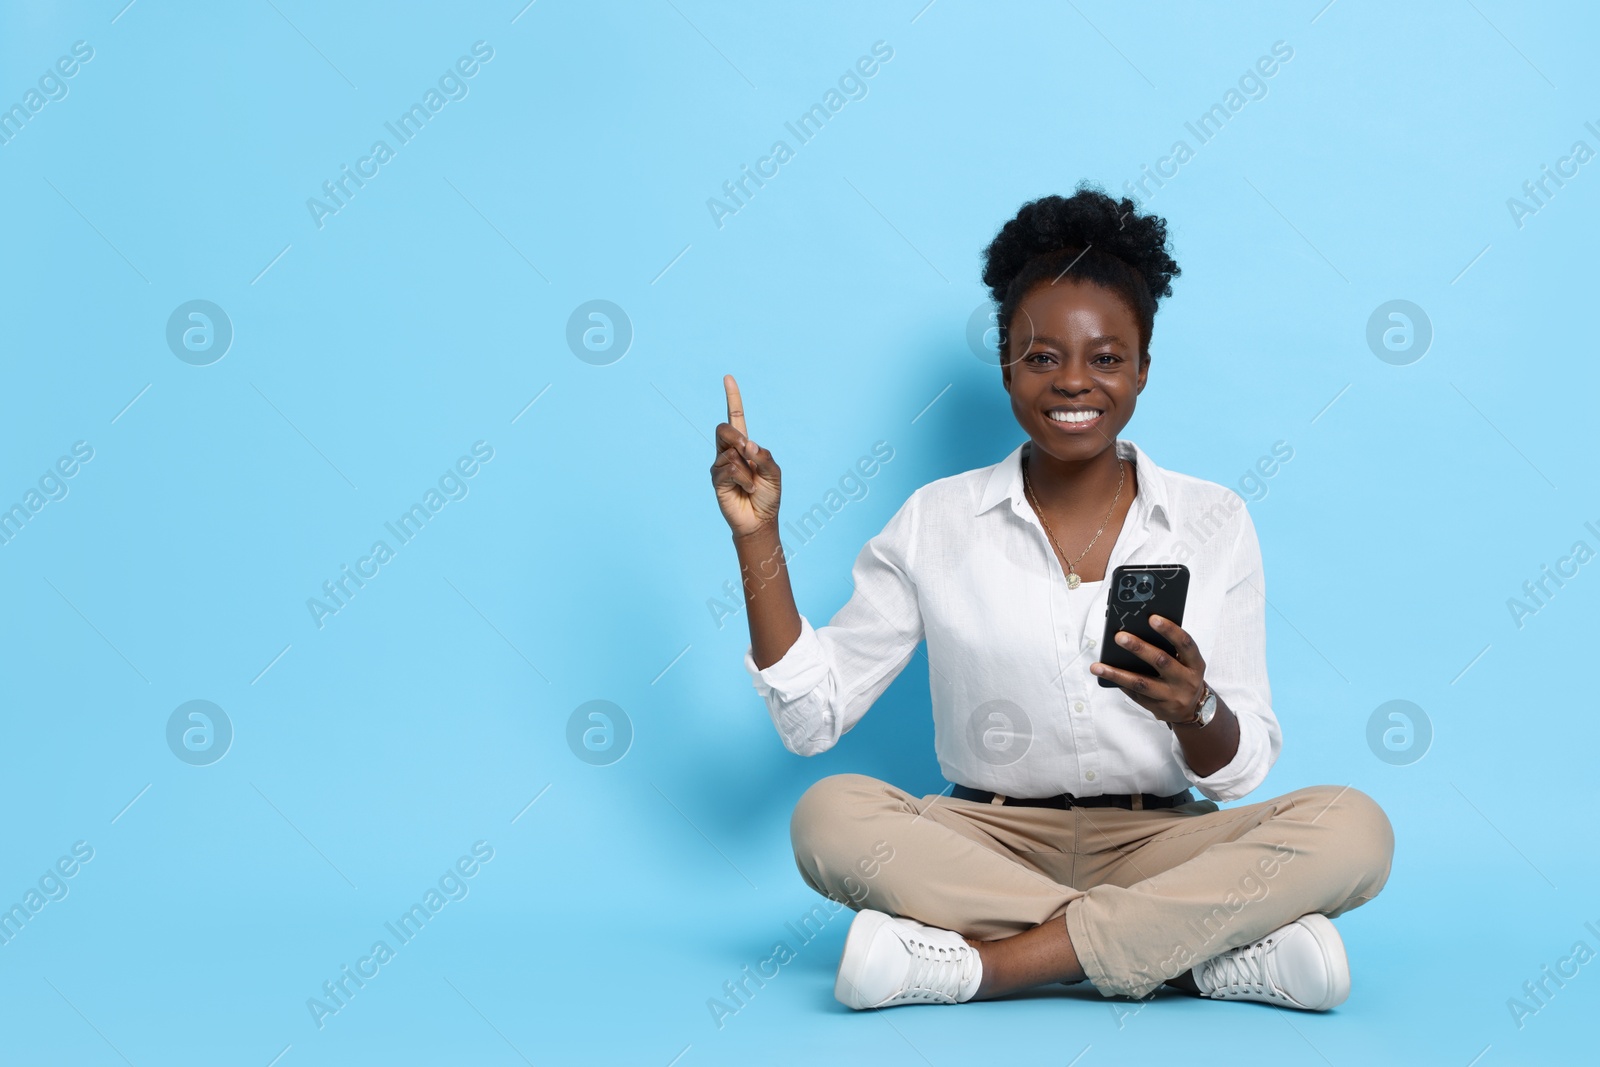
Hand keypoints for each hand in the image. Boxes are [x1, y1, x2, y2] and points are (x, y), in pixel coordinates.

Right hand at [711, 374, 781, 537]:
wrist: (760, 520)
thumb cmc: (768, 495)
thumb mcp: (774, 473)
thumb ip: (763, 456)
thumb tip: (747, 443)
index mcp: (745, 445)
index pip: (736, 417)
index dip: (732, 398)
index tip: (728, 378)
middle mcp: (729, 451)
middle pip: (724, 429)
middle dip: (736, 437)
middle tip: (748, 452)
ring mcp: (721, 465)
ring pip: (729, 452)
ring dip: (746, 469)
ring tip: (751, 485)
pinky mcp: (716, 479)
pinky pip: (728, 469)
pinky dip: (742, 479)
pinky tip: (745, 489)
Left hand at [1089, 615, 1206, 725]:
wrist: (1193, 709)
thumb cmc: (1185, 675)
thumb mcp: (1187, 662)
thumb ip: (1170, 647)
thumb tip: (1138, 628)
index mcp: (1195, 663)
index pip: (1185, 643)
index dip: (1170, 630)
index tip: (1152, 618)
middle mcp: (1185, 680)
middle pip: (1161, 661)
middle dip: (1139, 648)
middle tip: (1119, 637)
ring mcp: (1171, 696)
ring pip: (1142, 684)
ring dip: (1117, 674)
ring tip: (1097, 667)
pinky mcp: (1157, 708)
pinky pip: (1135, 694)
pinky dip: (1119, 683)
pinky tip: (1105, 675)